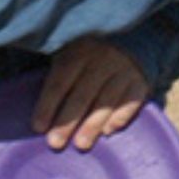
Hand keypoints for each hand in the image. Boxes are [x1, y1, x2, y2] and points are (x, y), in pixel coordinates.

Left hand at [32, 36, 148, 151]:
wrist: (131, 34)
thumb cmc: (91, 53)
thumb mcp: (72, 51)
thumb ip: (58, 74)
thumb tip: (37, 110)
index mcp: (80, 51)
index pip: (61, 81)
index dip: (48, 104)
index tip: (38, 127)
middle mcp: (103, 58)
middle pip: (82, 94)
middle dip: (67, 120)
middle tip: (55, 143)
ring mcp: (123, 69)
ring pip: (106, 100)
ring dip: (92, 124)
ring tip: (80, 144)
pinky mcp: (140, 80)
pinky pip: (131, 100)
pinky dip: (121, 115)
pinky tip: (109, 130)